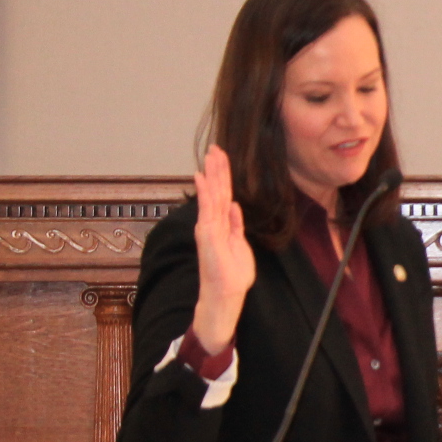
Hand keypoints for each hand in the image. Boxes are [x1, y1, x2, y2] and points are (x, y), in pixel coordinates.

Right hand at [189, 145, 257, 352]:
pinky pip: (206, 208)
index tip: (222, 158)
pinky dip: (204, 192)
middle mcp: (212, 223)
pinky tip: (202, 176)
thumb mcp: (240, 244)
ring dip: (212, 174)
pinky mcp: (207, 233)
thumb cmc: (232, 274)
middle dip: (216, 169)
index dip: (223, 177)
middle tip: (216, 148)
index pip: (223, 196)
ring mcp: (209, 227)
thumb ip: (236, 225)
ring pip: (211, 195)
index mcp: (222, 224)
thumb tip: (235, 205)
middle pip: (216, 191)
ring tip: (211, 155)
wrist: (226, 294)